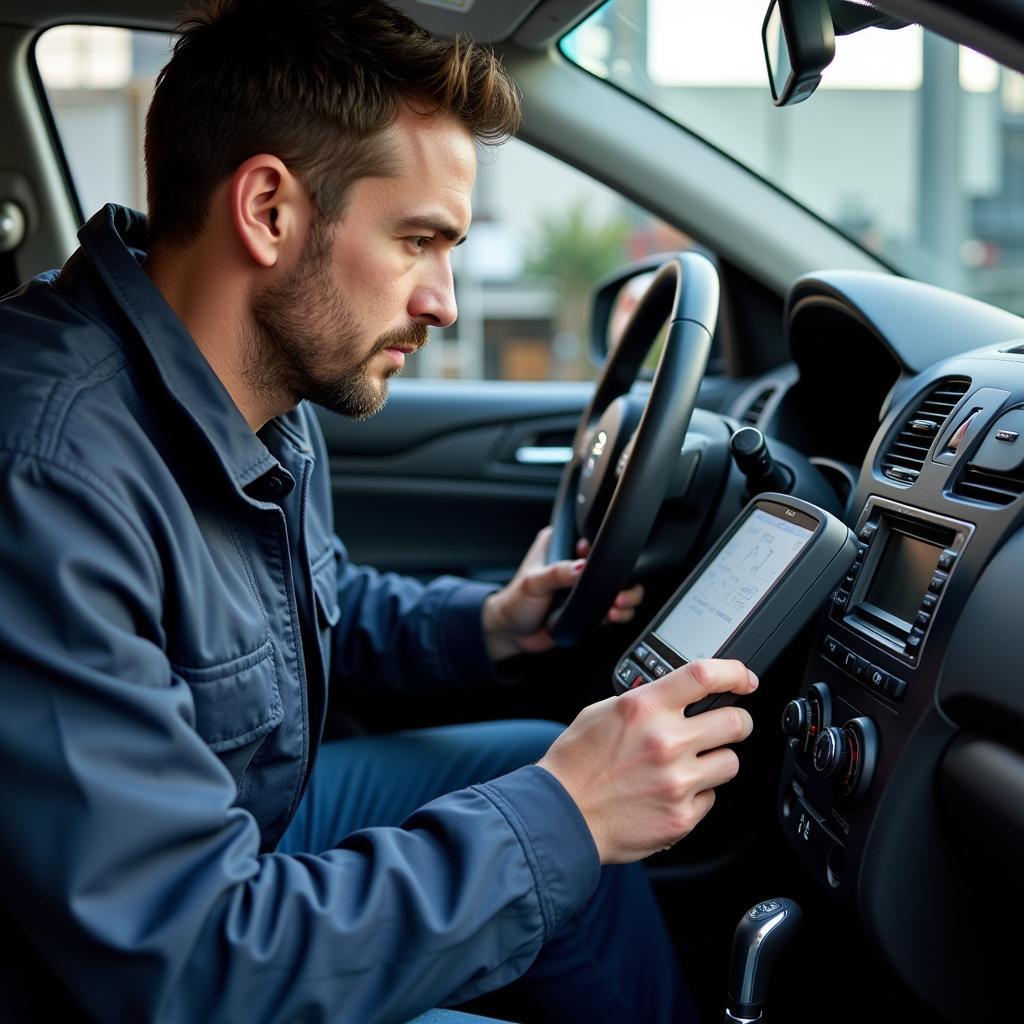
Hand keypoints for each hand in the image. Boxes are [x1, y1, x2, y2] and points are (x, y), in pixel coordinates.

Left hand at [482, 526, 644, 662]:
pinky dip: (619, 613)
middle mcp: (576, 562)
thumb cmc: (514, 603)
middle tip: (620, 594)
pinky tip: (613, 616)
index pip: (594, 538)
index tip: (610, 565)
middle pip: (613, 564)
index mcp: (561, 544)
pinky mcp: (590, 606)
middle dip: (624, 580)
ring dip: (625, 597)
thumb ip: (557, 574)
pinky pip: (613, 607)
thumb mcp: (533, 583)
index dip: (607, 550)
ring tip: (618, 606)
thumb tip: (583, 566)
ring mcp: (585, 586)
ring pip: (619, 586)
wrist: (511, 635)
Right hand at [537, 659, 756, 863]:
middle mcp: (665, 742)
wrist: (561, 815)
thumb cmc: (577, 763)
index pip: (704, 676)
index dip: (734, 672)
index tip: (744, 678)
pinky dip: (696, 794)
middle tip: (727, 725)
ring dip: (716, 761)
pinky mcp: (682, 816)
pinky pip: (710, 798)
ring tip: (689, 764)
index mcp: (644, 708)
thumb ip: (645, 701)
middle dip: (736, 722)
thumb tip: (677, 694)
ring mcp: (677, 781)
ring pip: (730, 762)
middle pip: (735, 721)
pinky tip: (670, 792)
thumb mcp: (603, 712)